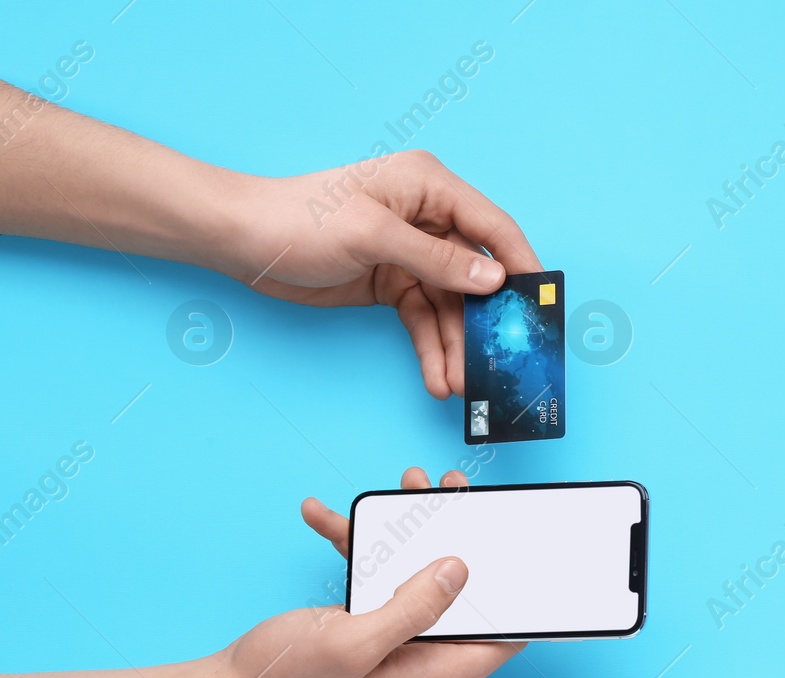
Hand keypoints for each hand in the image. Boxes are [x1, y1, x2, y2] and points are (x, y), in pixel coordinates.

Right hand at [222, 466, 523, 677]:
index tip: (523, 550)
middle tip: (452, 493)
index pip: (502, 637)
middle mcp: (422, 658)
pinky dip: (357, 547)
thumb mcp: (354, 642)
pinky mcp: (367, 624)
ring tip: (405, 488)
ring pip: (418, 576)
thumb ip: (414, 608)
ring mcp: (395, 640)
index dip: (519, 595)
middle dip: (460, 540)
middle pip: (463, 594)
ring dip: (408, 532)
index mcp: (433, 675)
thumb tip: (460, 572)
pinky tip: (326, 518)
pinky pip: (376, 578)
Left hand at [228, 151, 541, 399]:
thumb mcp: (371, 236)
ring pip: (451, 306)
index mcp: (429, 186)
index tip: (542, 304)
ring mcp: (412, 254)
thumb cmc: (298, 219)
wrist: (242, 241)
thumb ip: (436, 259)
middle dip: (485, 321)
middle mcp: (428, 218)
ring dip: (456, 345)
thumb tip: (492, 279)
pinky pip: (425, 320)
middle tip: (501, 359)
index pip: (492, 225)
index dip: (521, 264)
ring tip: (462, 383)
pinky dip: (432, 348)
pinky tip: (438, 375)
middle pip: (475, 275)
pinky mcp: (394, 284)